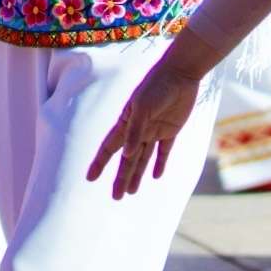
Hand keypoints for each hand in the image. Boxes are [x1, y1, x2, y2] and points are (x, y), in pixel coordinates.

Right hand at [85, 43, 216, 200]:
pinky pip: (163, 151)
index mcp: (126, 123)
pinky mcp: (171, 130)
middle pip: (127, 159)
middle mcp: (138, 130)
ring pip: (143, 158)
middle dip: (121, 178)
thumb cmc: (157, 86)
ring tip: (131, 192)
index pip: (109, 148)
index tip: (90, 178)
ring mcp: (154, 130)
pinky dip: (159, 163)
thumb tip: (127, 154)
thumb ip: (135, 130)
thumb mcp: (143, 107)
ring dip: (137, 175)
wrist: (180, 73)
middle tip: (116, 197)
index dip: (100, 163)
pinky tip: (155, 176)